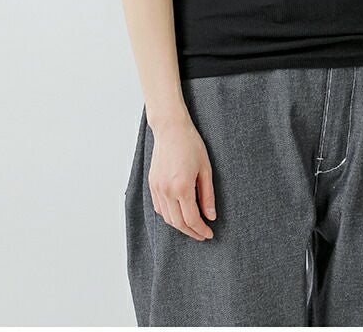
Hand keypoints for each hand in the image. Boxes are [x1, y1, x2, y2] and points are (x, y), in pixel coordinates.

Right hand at [149, 116, 216, 240]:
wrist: (171, 129)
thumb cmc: (191, 144)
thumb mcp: (206, 169)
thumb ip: (208, 195)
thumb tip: (211, 216)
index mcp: (182, 187)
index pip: (192, 219)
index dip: (201, 230)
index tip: (209, 234)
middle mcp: (167, 190)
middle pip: (178, 223)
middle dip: (191, 232)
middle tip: (202, 234)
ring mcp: (157, 188)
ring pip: (167, 218)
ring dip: (179, 226)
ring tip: (192, 226)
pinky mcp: (152, 184)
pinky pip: (159, 207)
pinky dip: (168, 215)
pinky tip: (178, 214)